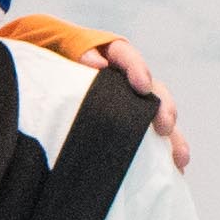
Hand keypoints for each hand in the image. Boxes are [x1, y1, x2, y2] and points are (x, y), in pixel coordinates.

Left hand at [13, 19, 196, 169]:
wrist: (39, 80)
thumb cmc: (50, 60)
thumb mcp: (59, 48)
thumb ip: (76, 49)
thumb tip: (96, 63)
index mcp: (109, 54)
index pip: (126, 57)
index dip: (137, 70)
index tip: (142, 86)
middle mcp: (126, 79)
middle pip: (152, 90)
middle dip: (162, 108)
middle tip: (164, 127)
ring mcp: (131, 103)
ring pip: (157, 118)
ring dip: (172, 137)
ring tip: (180, 159)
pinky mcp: (131, 125)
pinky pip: (150, 138)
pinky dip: (163, 154)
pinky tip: (174, 171)